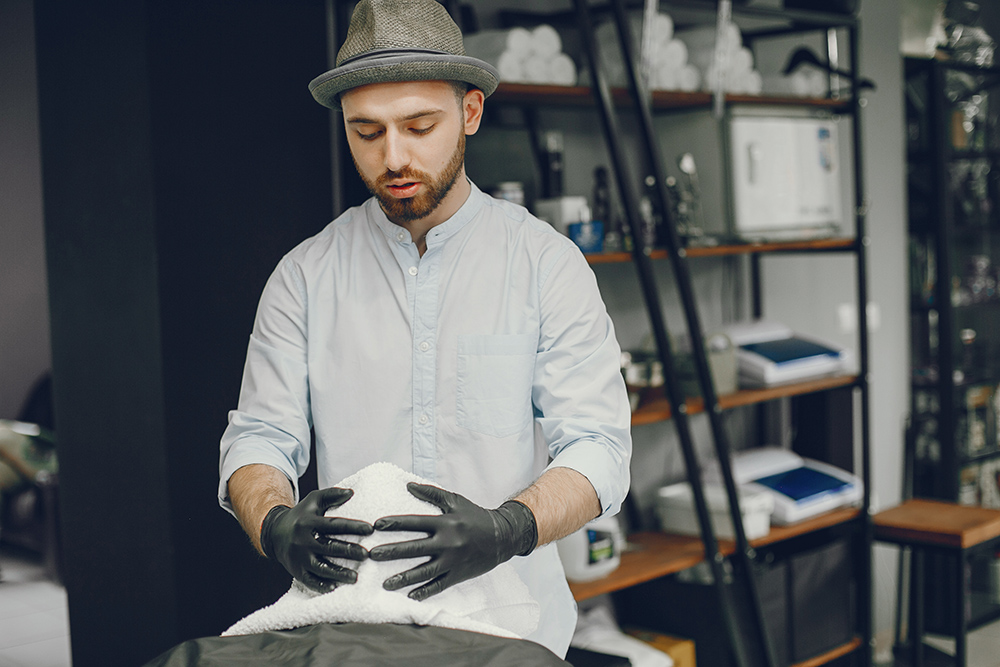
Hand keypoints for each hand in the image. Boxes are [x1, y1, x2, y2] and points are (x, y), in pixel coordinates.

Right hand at [260, 487, 372, 592]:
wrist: (275, 533)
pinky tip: (335, 588)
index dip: (352, 526)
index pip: (334, 525)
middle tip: (366, 555)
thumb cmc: (302, 516)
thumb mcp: (313, 500)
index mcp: (309, 522)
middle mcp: (303, 540)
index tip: (370, 529)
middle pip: (328, 547)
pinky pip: (310, 580)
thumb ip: (332, 494)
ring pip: (320, 567)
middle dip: (348, 551)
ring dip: (338, 573)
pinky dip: (322, 585)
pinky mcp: (296, 571)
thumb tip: (351, 492)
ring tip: (355, 577)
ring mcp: (299, 557)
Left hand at [368, 483, 536, 600]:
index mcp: (445, 523)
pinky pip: (439, 585)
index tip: (376, 525)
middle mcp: (448, 542)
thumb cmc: (474, 517)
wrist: (501, 537)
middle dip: (391, 552)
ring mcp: (453, 560)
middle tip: (371, 555)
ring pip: (424, 571)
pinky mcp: (458, 574)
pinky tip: (409, 596)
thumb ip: (432, 494)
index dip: (395, 523)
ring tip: (385, 583)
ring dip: (403, 578)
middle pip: (415, 548)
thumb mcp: (456, 501)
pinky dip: (425, 591)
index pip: (415, 522)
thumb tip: (409, 485)